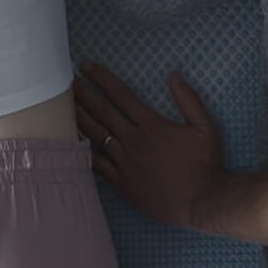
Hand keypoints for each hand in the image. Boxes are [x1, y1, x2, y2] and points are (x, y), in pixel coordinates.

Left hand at [75, 61, 225, 230]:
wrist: (202, 201)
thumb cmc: (205, 163)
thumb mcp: (205, 127)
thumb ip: (189, 99)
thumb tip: (174, 75)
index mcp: (151, 125)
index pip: (120, 95)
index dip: (101, 78)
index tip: (86, 66)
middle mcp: (133, 141)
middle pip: (101, 112)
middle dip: (82, 94)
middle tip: (64, 82)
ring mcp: (124, 163)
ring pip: (94, 136)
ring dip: (77, 119)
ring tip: (62, 106)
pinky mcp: (122, 183)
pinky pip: (96, 165)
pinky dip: (82, 152)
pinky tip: (70, 143)